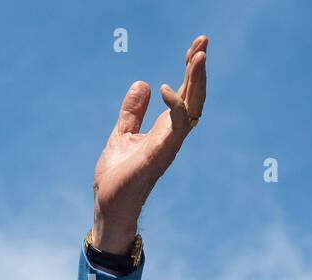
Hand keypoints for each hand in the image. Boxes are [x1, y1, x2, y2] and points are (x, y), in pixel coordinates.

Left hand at [91, 35, 207, 252]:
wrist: (108, 206)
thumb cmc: (117, 177)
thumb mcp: (122, 134)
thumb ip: (132, 112)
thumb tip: (142, 82)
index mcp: (165, 129)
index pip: (184, 93)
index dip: (190, 70)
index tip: (196, 46)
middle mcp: (172, 135)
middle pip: (194, 95)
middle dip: (199, 68)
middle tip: (203, 41)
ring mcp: (169, 144)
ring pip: (192, 107)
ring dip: (196, 81)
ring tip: (197, 56)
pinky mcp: (159, 155)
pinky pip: (176, 127)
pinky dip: (175, 107)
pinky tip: (167, 89)